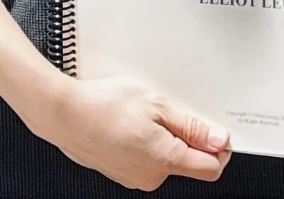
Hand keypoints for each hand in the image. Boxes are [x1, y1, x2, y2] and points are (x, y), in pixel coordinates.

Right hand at [49, 74, 230, 188]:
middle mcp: (152, 177)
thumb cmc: (105, 106)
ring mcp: (135, 177)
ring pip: (165, 158)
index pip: (211, 167)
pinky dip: (145, 142)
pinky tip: (129, 123)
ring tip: (142, 113)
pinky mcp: (121, 172)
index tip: (215, 129)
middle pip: (188, 161)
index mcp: (166, 160)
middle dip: (186, 136)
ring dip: (163, 137)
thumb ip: (191, 126)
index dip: (218, 146)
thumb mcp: (156, 105)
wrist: (65, 114)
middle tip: (168, 109)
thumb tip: (219, 140)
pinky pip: (145, 159)